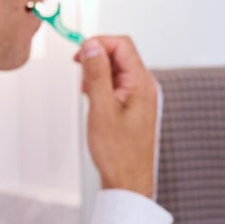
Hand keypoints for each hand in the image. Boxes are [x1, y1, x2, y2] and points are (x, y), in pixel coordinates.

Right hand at [79, 35, 158, 196]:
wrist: (128, 180)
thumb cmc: (119, 153)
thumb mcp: (101, 109)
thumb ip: (96, 74)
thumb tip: (91, 47)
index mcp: (141, 84)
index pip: (122, 45)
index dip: (99, 43)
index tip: (80, 52)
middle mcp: (145, 87)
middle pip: (120, 55)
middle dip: (96, 58)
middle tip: (80, 73)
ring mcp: (140, 97)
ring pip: (117, 70)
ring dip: (98, 74)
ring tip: (87, 93)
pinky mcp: (134, 106)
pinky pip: (117, 85)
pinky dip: (102, 86)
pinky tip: (93, 101)